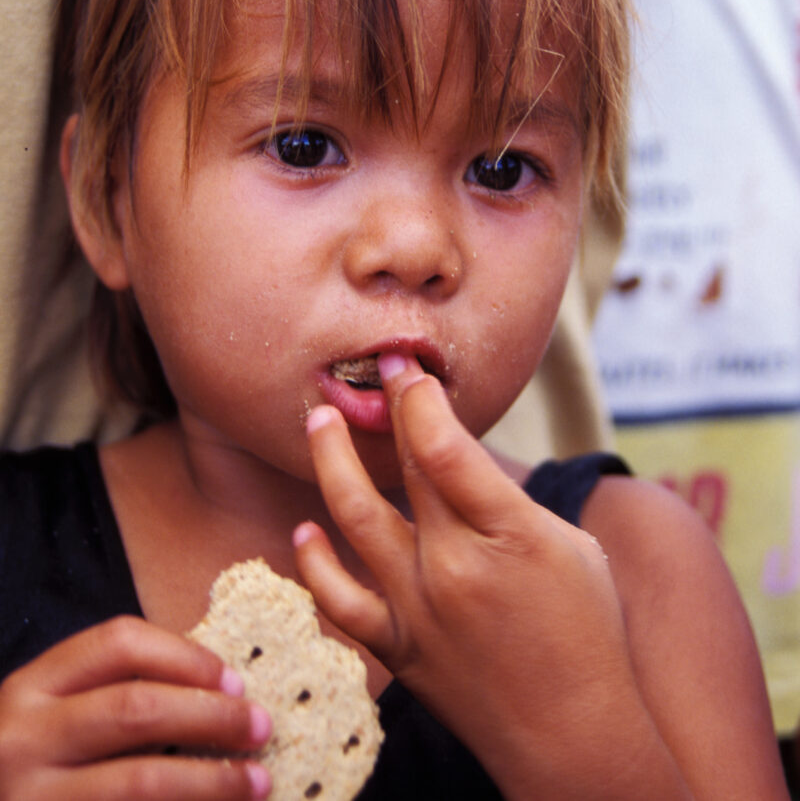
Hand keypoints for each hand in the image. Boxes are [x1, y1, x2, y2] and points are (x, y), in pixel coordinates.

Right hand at [0, 617, 271, 799]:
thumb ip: (114, 695)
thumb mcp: (56, 717)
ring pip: (140, 781)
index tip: (234, 679)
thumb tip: (219, 691)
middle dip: (211, 715)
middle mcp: (24, 739)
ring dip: (212, 781)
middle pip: (136, 708)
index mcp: (33, 688)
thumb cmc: (37, 767)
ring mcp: (31, 799)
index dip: (185, 655)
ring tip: (258, 782)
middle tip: (261, 726)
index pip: (118, 643)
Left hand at [295, 356, 688, 799]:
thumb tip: (454, 456)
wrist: (573, 738)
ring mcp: (419, 610)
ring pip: (355, 520)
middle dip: (384, 409)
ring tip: (320, 421)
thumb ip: (507, 501)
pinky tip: (305, 530)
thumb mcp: (571, 547)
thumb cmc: (588, 633)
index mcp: (510, 536)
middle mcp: (455, 568)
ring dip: (330, 463)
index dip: (419, 398)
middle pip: (402, 469)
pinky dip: (316, 563)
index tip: (407, 366)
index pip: (445, 446)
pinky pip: (339, 600)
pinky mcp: (398, 648)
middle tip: (369, 372)